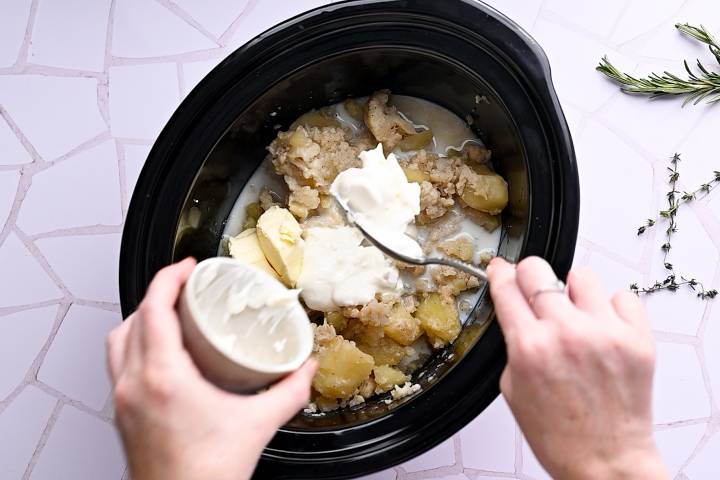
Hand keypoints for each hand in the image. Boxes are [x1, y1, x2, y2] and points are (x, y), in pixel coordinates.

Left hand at [107, 258, 316, 479]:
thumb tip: (306, 369)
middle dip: (158, 293)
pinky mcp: (123, 413)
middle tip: (185, 285)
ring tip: (169, 312)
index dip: (169, 279)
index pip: (154, 309)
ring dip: (141, 317)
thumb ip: (289, 392)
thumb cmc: (205, 475)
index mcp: (163, 378)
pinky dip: (135, 343)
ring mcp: (123, 399)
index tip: (188, 268)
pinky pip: (119, 363)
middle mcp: (134, 384)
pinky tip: (160, 352)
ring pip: (119, 340)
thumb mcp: (258, 424)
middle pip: (133, 318)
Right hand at [487, 257, 666, 479]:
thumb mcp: (512, 388)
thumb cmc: (560, 434)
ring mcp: (605, 333)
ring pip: (581, 276)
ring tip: (574, 314)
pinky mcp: (637, 338)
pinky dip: (610, 308)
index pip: (507, 287)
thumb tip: (516, 309)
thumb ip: (514, 343)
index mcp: (530, 347)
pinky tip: (602, 327)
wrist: (605, 461)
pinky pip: (622, 296)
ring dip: (572, 291)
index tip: (500, 269)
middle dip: (529, 275)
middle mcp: (566, 334)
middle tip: (532, 286)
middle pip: (538, 269)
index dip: (499, 273)